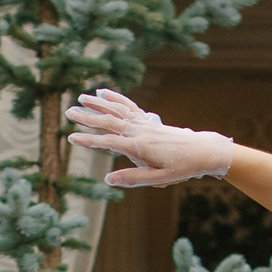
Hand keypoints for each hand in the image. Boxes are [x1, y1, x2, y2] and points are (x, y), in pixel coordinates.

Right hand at [65, 86, 233, 189]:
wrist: (202, 151)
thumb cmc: (181, 168)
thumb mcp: (158, 179)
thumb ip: (132, 178)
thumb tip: (108, 179)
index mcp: (139, 147)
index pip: (108, 143)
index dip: (89, 141)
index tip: (71, 138)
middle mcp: (139, 131)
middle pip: (109, 121)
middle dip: (87, 117)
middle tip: (68, 112)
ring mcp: (144, 123)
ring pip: (117, 110)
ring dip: (98, 103)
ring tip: (81, 97)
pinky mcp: (148, 120)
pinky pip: (129, 106)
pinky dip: (115, 98)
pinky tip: (103, 92)